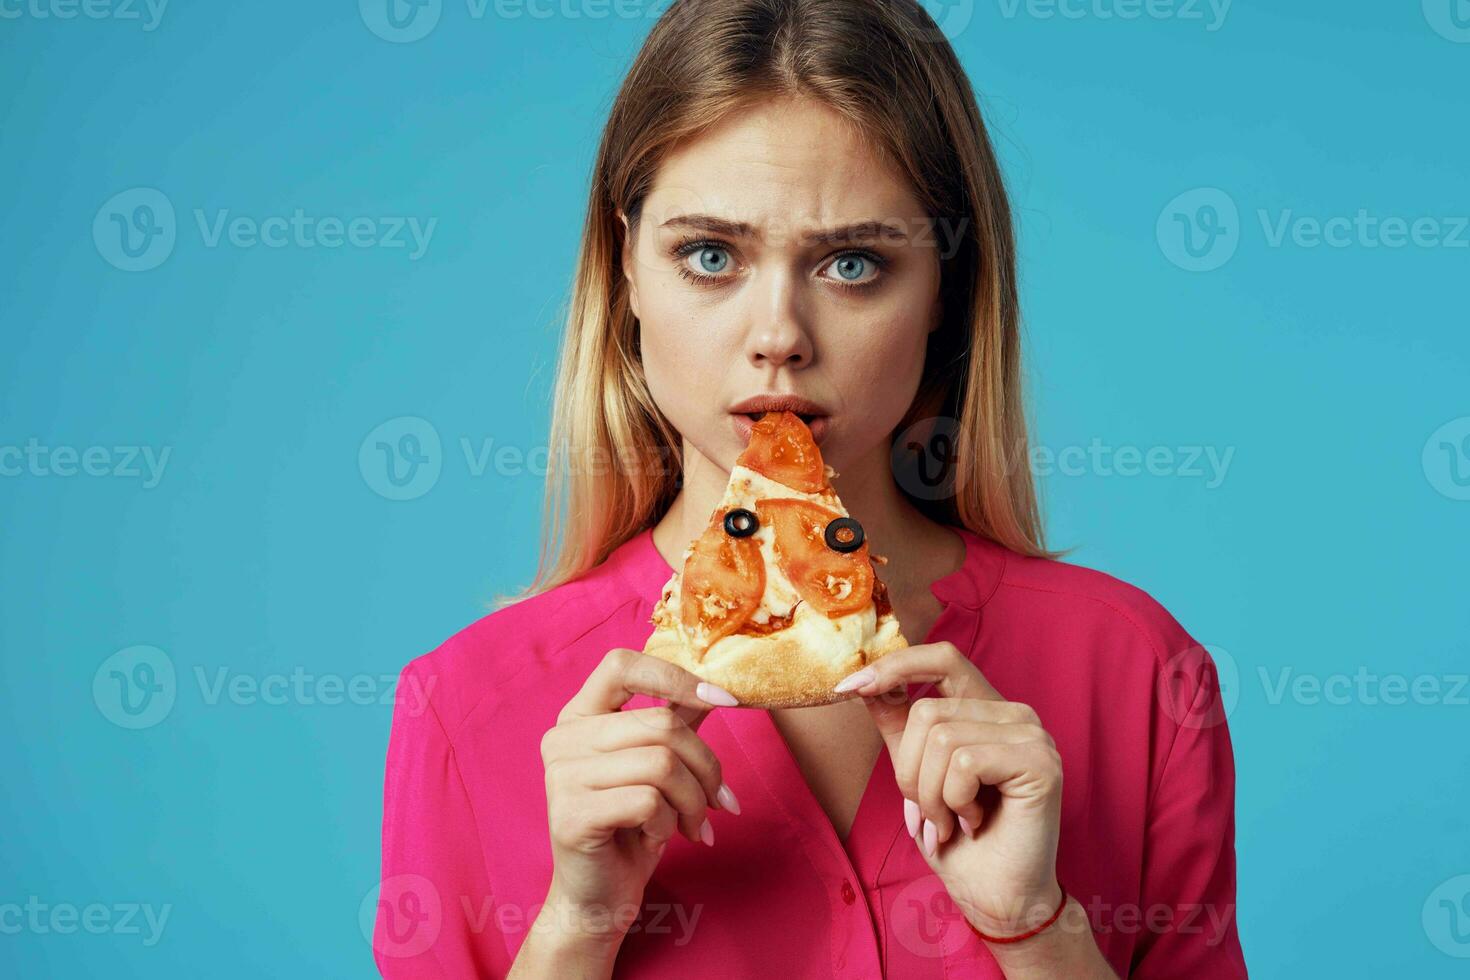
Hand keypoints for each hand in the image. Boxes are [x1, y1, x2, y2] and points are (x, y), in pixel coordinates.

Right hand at [538, 648, 739, 948]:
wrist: (598, 898)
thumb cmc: (632, 829)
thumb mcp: (659, 768)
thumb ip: (676, 722)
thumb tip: (716, 685)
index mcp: (579, 715)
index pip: (621, 663)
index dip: (676, 677)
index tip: (724, 701)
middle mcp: (563, 738)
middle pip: (660, 724)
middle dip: (706, 765)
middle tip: (720, 802)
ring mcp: (560, 776)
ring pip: (661, 763)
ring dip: (694, 800)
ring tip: (695, 825)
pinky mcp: (570, 815)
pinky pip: (648, 801)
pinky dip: (670, 823)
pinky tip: (661, 839)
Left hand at [836, 642, 1063, 936]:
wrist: (995, 897)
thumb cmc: (958, 839)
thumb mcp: (915, 774)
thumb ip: (897, 725)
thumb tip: (863, 681)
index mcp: (986, 710)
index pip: (941, 657)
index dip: (893, 666)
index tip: (847, 687)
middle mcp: (1014, 714)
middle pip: (927, 710)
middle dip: (910, 771)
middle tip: (927, 813)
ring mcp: (1032, 735)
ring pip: (941, 737)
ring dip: (930, 794)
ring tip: (951, 822)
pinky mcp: (1040, 762)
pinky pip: (965, 762)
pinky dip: (954, 800)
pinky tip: (974, 822)